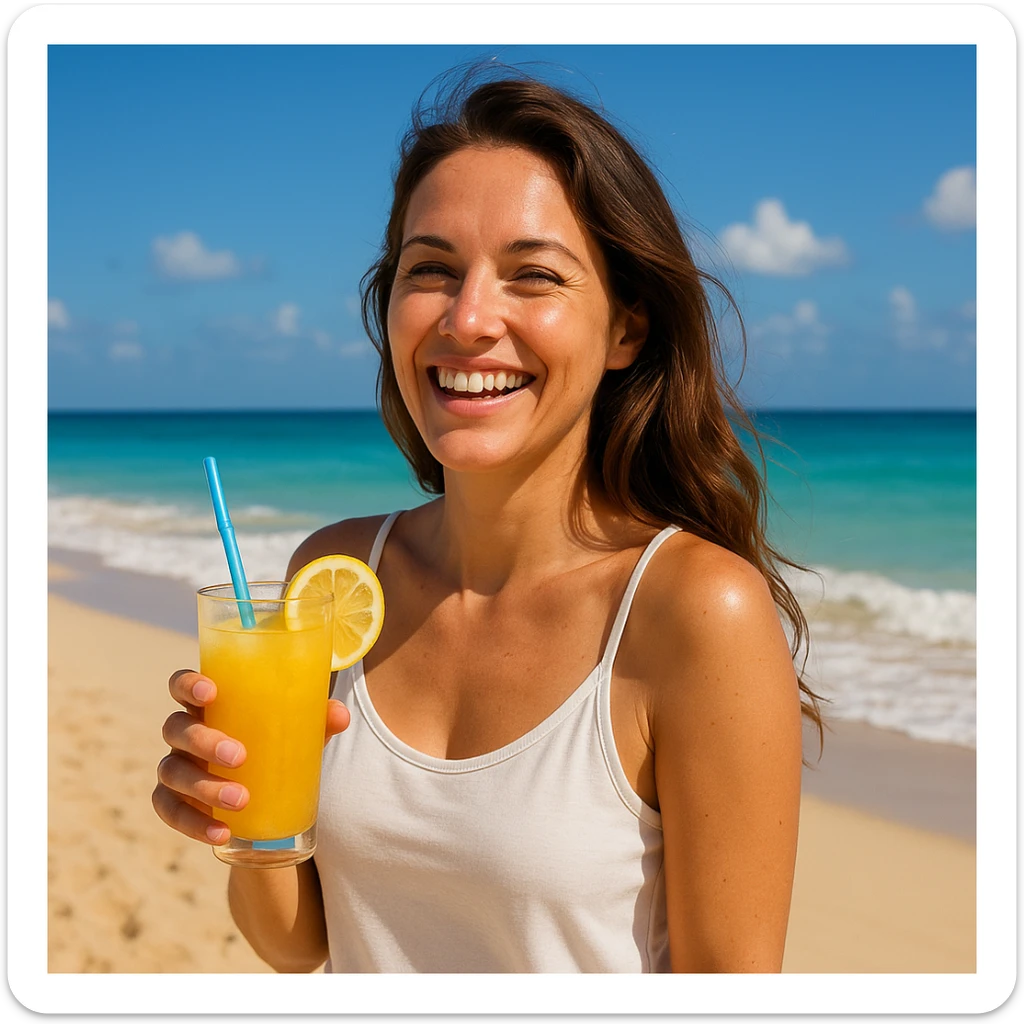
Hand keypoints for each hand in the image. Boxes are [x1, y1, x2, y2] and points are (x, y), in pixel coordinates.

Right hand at [151, 669, 350, 845]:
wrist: (266, 796)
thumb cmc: (277, 745)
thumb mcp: (298, 732)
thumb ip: (318, 720)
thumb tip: (341, 714)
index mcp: (211, 705)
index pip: (182, 683)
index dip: (188, 684)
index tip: (210, 692)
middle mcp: (186, 732)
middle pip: (176, 728)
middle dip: (204, 741)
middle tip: (239, 756)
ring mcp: (176, 766)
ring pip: (172, 771)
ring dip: (204, 786)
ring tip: (242, 800)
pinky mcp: (175, 801)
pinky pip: (170, 810)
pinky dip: (193, 823)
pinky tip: (221, 833)